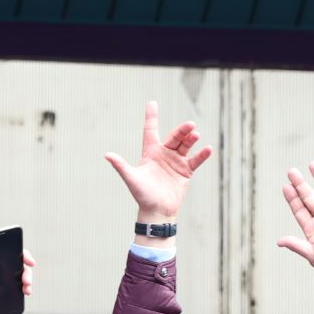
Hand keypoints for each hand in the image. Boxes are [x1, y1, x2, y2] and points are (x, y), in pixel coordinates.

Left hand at [102, 101, 211, 222]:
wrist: (156, 210)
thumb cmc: (142, 195)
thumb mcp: (131, 178)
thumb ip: (121, 166)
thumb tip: (106, 155)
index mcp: (150, 153)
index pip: (151, 131)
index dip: (151, 117)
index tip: (152, 103)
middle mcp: (164, 154)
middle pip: (174, 137)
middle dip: (182, 131)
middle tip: (190, 126)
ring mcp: (176, 162)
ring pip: (186, 145)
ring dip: (191, 139)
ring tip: (196, 135)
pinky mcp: (186, 171)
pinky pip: (196, 160)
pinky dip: (202, 155)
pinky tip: (207, 149)